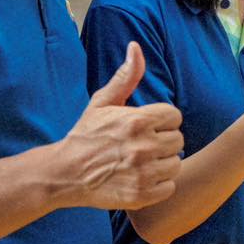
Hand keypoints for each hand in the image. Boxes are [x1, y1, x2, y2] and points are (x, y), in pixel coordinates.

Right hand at [56, 42, 183, 210]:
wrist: (65, 173)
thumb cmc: (86, 135)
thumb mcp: (103, 102)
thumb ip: (126, 76)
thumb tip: (135, 47)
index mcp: (137, 121)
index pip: (175, 117)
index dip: (162, 121)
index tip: (147, 126)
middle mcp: (143, 146)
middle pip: (178, 140)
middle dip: (163, 141)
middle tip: (142, 145)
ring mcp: (142, 173)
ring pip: (176, 163)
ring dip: (162, 163)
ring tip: (141, 162)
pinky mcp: (141, 195)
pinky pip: (169, 186)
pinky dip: (159, 184)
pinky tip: (141, 178)